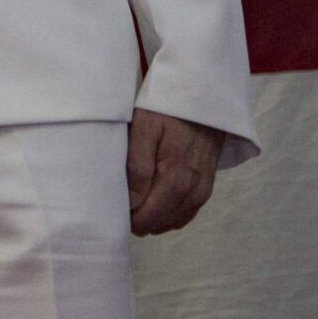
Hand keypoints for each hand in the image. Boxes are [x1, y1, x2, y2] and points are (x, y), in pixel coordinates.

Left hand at [127, 109, 220, 234]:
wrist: (203, 97)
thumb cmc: (166, 111)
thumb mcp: (144, 131)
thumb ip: (138, 168)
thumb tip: (132, 204)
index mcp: (175, 179)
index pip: (148, 217)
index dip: (127, 219)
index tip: (110, 210)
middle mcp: (192, 190)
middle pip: (160, 222)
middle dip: (137, 221)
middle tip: (117, 208)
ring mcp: (202, 189)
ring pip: (174, 220)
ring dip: (154, 220)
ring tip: (132, 208)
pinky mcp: (207, 184)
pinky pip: (188, 211)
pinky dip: (170, 215)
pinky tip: (155, 208)